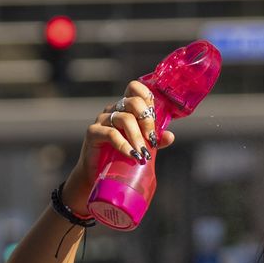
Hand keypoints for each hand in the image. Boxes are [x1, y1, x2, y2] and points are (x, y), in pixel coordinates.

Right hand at [62, 80, 179, 210]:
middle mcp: (114, 110)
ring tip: (143, 154)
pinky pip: (112, 134)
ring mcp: (102, 119)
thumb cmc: (119, 157)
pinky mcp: (93, 132)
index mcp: (125, 108)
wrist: (97, 174)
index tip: (156, 115)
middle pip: (133, 102)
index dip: (146, 96)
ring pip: (125, 118)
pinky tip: (132, 155)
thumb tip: (170, 136)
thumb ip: (155, 139)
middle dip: (147, 121)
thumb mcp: (141, 146)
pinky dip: (125, 145)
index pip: (135, 88)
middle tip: (152, 139)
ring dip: (137, 137)